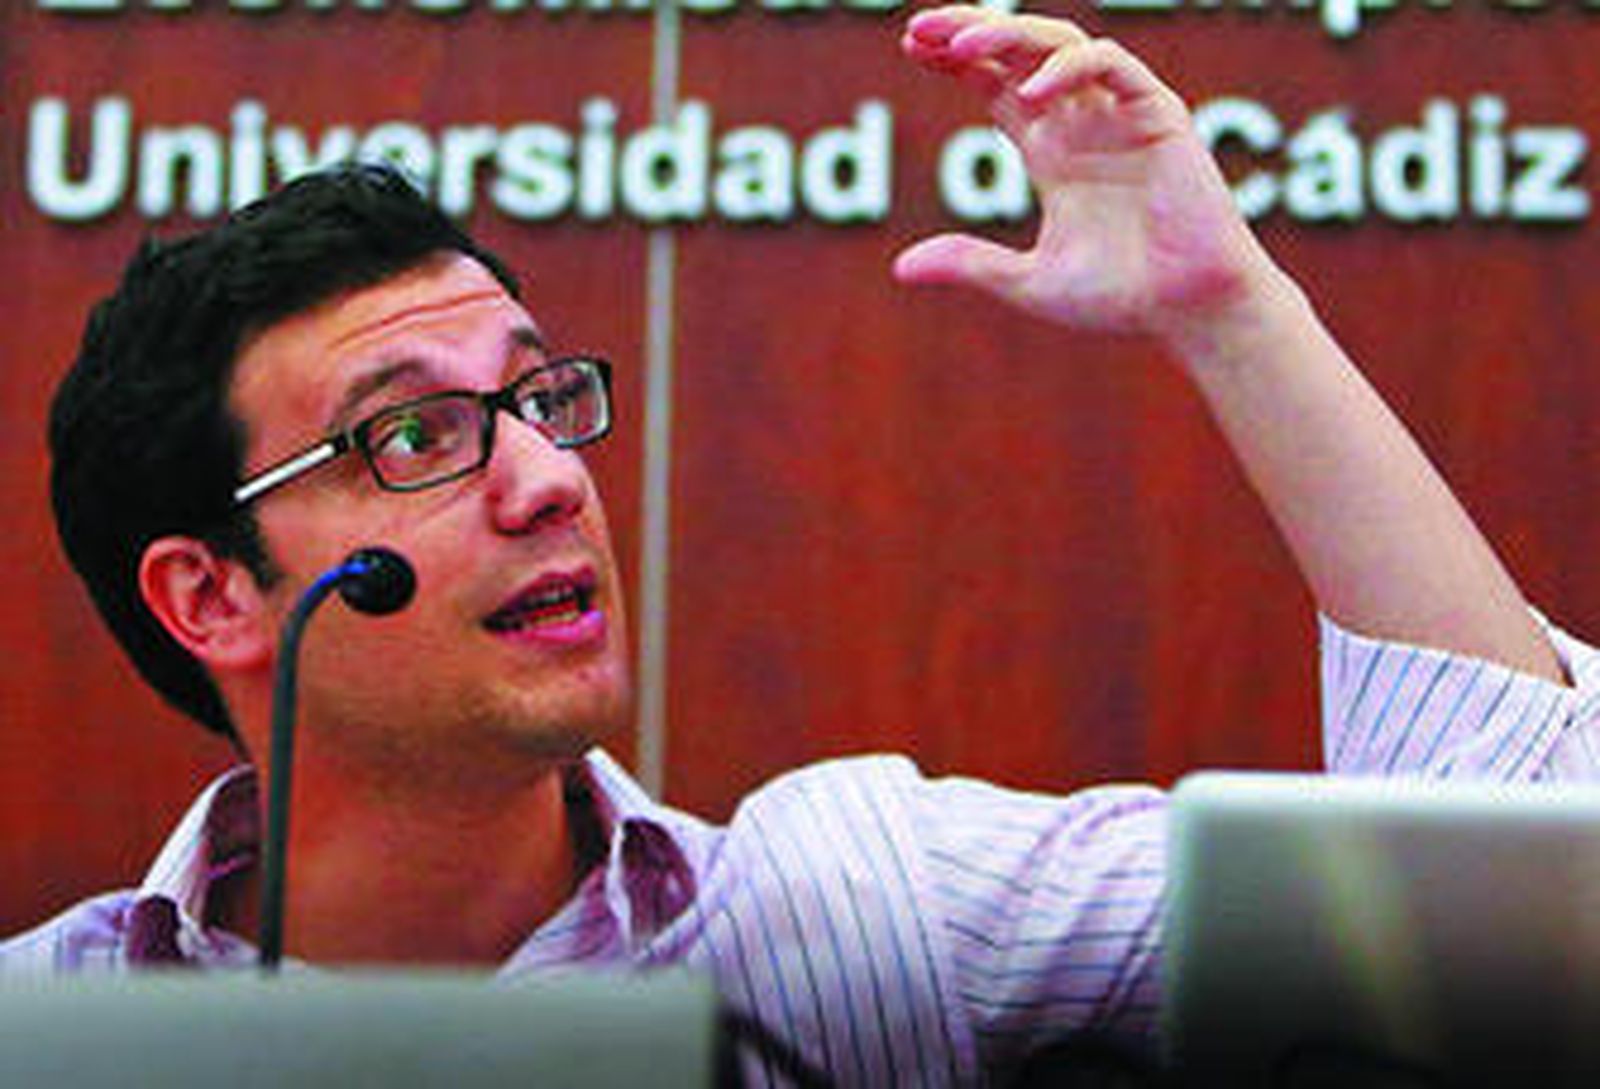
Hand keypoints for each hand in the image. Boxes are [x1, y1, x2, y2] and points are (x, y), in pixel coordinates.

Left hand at [895, 7, 1271, 337]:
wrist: (1190, 308)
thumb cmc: (1121, 297)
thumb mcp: (1029, 283)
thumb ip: (971, 266)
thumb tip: (899, 268)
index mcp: (1051, 151)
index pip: (996, 82)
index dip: (957, 58)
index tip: (911, 46)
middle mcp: (1081, 122)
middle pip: (1019, 51)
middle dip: (971, 31)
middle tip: (920, 28)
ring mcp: (1118, 113)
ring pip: (1060, 43)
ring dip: (1010, 35)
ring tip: (961, 44)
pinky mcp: (1157, 114)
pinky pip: (1111, 65)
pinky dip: (1070, 68)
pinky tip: (1030, 94)